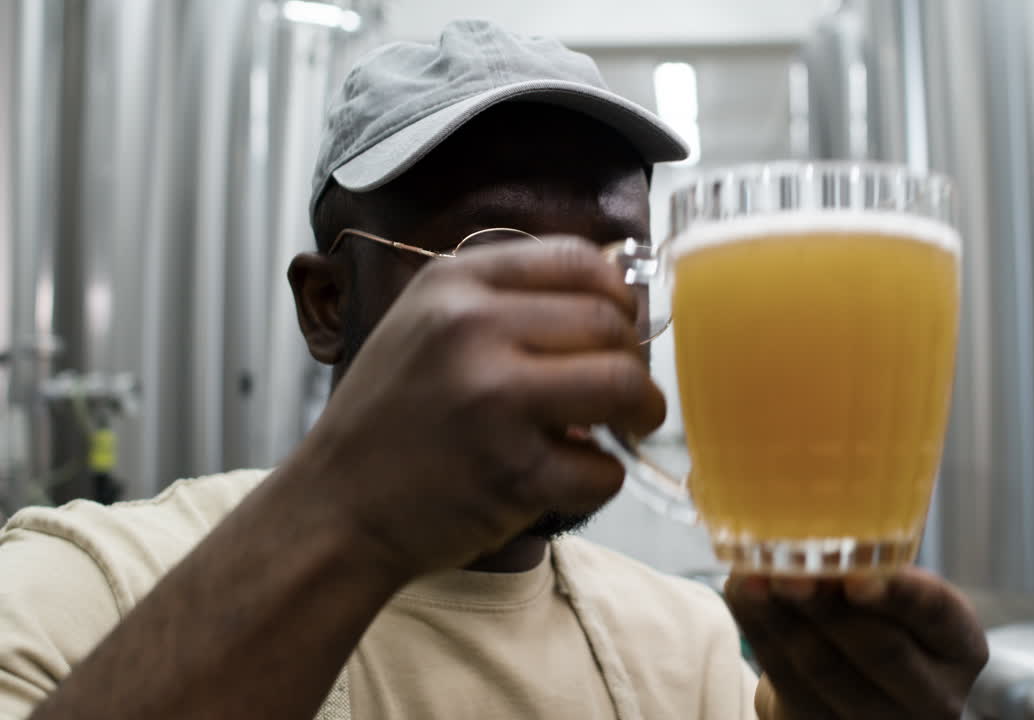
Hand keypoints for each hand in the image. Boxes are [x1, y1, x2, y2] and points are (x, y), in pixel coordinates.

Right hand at [295, 238, 664, 580]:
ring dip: (643, 410)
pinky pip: (603, 467)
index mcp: (454, 283)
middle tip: (627, 389)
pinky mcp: (511, 473)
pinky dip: (602, 476)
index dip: (618, 294)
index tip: (621, 326)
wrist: (334, 509)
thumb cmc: (391, 419)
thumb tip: (613, 300)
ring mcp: (492, 400)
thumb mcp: (425, 325)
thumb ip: (505, 302)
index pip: (578, 259)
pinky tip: (572, 476)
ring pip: (623, 384)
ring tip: (628, 425)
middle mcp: (471, 329)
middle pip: (610, 322)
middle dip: (635, 359)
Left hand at [725, 569, 987, 719]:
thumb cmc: (877, 618)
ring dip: (782, 619)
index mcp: (959, 645)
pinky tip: (744, 598)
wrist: (853, 682)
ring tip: (752, 579)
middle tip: (788, 574)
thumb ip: (866, 568)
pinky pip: (788, 684)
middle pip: (879, 649)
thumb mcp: (892, 595)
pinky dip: (760, 634)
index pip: (935, 613)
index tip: (855, 577)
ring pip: (826, 669)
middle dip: (828, 607)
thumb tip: (807, 537)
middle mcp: (933, 695)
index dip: (896, 594)